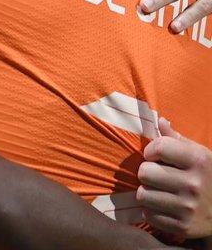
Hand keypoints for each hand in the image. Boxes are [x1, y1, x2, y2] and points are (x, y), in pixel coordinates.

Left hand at [138, 117, 211, 239]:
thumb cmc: (209, 178)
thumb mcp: (200, 155)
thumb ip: (177, 139)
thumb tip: (159, 120)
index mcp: (199, 161)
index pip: (157, 147)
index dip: (152, 151)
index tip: (157, 157)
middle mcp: (194, 184)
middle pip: (145, 172)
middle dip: (148, 173)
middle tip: (158, 176)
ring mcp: (188, 207)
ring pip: (142, 194)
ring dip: (148, 193)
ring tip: (161, 192)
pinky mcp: (183, 227)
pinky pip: (148, 215)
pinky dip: (153, 211)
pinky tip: (165, 207)